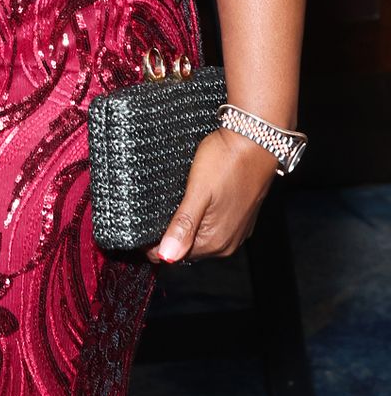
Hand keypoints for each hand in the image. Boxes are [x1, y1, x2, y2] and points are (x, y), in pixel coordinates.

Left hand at [147, 128, 277, 264]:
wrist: (257, 139)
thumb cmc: (227, 161)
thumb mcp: (198, 192)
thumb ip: (182, 225)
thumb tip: (167, 256)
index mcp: (215, 241)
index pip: (174, 255)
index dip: (153, 245)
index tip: (137, 231)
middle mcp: (227, 242)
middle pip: (186, 248)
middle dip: (166, 236)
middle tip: (147, 214)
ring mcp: (236, 230)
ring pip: (198, 237)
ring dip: (181, 227)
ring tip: (166, 206)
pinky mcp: (241, 216)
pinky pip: (212, 226)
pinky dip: (198, 220)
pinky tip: (189, 203)